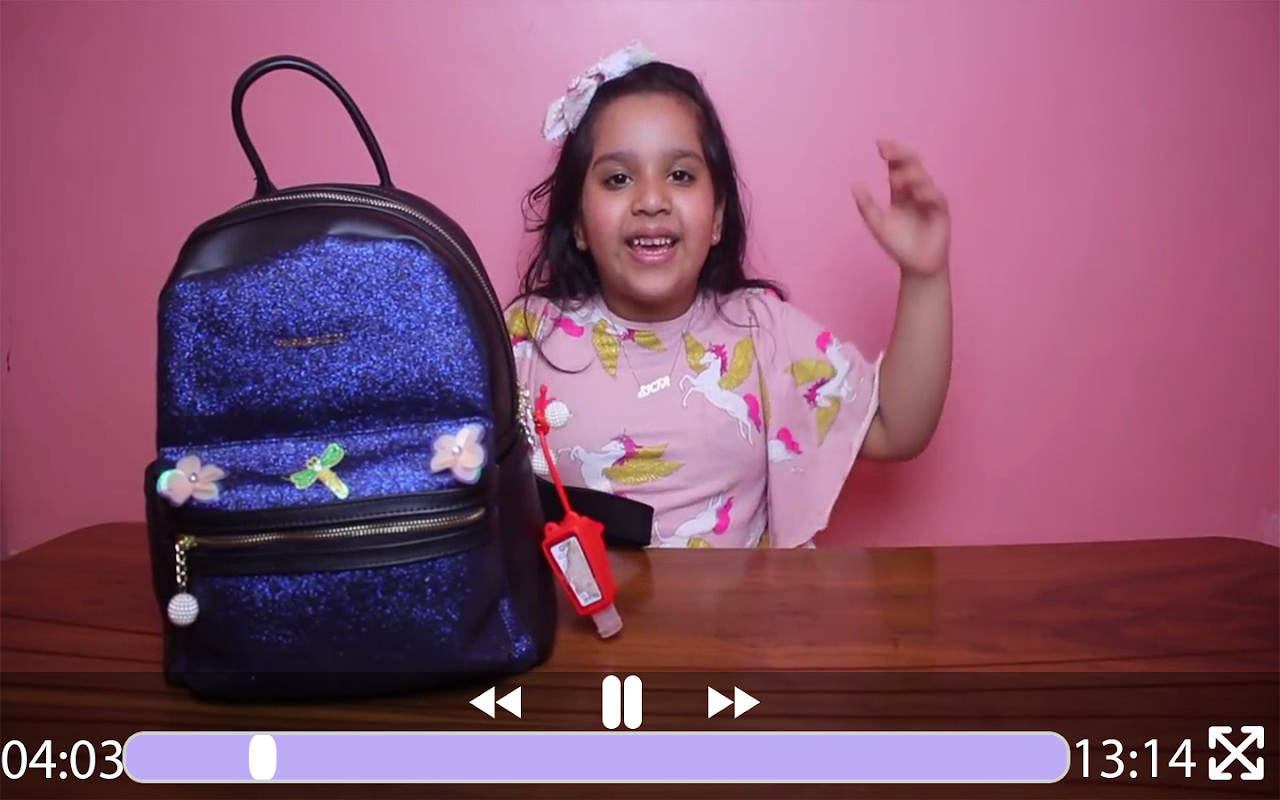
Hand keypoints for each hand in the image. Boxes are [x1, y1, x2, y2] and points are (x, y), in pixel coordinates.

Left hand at [853, 140, 950, 276]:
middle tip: (887, 150)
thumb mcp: (878, 225)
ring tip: (896, 178)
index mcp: (901, 191)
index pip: (897, 166)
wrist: (917, 266)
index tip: (880, 144)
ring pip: (924, 180)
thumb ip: (867, 206)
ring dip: (911, 176)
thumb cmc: (898, 245)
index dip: (891, 153)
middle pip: (913, 166)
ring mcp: (930, 200)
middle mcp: (917, 191)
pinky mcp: (941, 213)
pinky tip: (916, 193)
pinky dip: (927, 194)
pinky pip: (936, 199)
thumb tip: (854, 184)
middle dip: (902, 156)